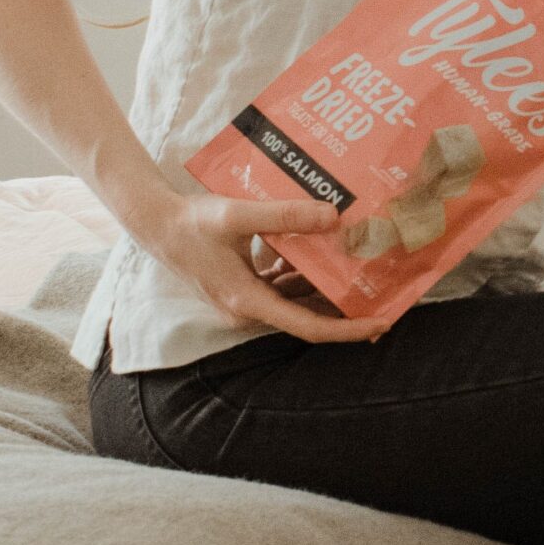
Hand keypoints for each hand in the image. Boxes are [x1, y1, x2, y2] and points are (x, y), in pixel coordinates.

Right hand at [135, 190, 391, 343]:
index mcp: (248, 301)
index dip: (348, 329)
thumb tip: (333, 216)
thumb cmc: (191, 222)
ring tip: (368, 274)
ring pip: (297, 301)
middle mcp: (248, 309)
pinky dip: (305, 275)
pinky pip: (283, 287)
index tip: (382, 322)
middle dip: (347, 310)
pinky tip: (325, 253)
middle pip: (308, 317)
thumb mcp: (238, 215)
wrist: (154, 223)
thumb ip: (285, 215)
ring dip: (328, 289)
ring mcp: (245, 300)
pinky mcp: (244, 287)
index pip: (308, 327)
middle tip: (389, 297)